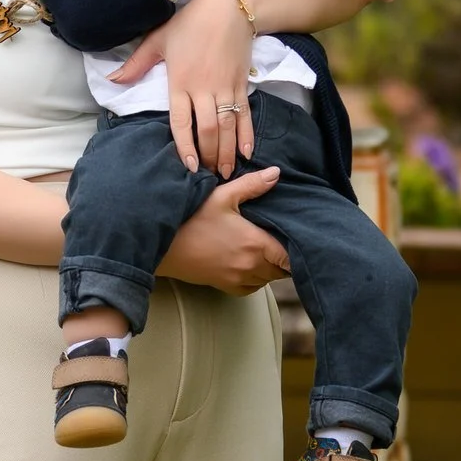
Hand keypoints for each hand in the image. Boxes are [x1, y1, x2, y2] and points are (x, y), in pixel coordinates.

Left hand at [122, 0, 253, 174]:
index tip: (188, 167)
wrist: (229, 6)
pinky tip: (246, 153)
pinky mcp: (242, 84)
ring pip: (227, 127)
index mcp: (180, 82)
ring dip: (226, 152)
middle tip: (207, 176)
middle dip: (207, 156)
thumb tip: (112, 80)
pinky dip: (247, 135)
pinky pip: (245, 115)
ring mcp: (225, 88)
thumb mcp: (158, 39)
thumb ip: (136, 64)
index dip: (185, 146)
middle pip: (207, 131)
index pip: (181, 122)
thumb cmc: (190, 22)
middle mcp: (204, 90)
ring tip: (225, 172)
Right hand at [160, 170, 289, 293]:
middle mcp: (250, 266)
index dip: (297, 249)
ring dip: (270, 267)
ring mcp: (238, 279)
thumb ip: (252, 185)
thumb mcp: (222, 196)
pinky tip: (248, 261)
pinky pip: (252, 288)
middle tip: (279, 239)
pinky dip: (256, 278)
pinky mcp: (226, 286)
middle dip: (284, 257)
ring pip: (268, 279)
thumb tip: (276, 173)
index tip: (296, 238)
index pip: (290, 258)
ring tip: (264, 248)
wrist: (163, 246)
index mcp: (255, 244)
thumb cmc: (191, 219)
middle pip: (282, 270)